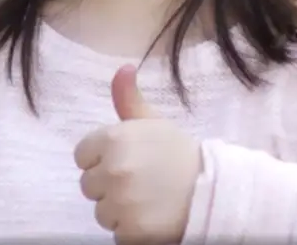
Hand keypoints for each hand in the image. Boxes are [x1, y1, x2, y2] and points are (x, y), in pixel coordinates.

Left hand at [73, 64, 202, 243]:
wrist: (214, 191)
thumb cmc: (179, 155)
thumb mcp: (154, 123)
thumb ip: (129, 99)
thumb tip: (122, 68)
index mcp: (114, 139)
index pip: (82, 156)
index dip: (102, 161)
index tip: (126, 163)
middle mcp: (113, 170)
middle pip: (89, 186)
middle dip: (110, 187)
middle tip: (141, 183)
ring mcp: (121, 203)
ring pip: (101, 212)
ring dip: (120, 211)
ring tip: (148, 201)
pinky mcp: (131, 231)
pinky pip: (117, 233)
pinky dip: (132, 231)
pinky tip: (152, 218)